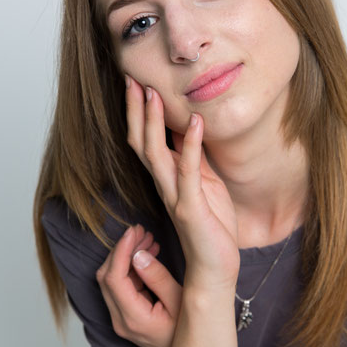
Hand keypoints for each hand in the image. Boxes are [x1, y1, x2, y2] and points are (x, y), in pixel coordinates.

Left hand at [96, 223, 181, 346]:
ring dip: (124, 257)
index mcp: (133, 318)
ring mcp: (120, 321)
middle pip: (106, 277)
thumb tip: (138, 255)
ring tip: (147, 239)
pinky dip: (129, 268)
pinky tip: (146, 255)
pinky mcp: (125, 318)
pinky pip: (119, 288)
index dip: (120, 250)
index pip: (114, 277)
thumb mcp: (182, 301)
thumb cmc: (193, 332)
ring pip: (110, 281)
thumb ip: (158, 278)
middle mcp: (120, 321)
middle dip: (121, 250)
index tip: (133, 231)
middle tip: (141, 231)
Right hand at [125, 76, 239, 288]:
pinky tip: (198, 122)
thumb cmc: (212, 227)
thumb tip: (188, 129)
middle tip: (132, 78)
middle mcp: (164, 186)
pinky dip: (192, 146)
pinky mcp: (191, 208)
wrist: (215, 268)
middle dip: (135, 111)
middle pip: (141, 143)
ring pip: (155, 154)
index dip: (139, 113)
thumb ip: (193, 159)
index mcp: (167, 180)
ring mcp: (175, 197)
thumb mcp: (205, 184)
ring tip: (153, 92)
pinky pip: (189, 172)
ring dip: (153, 122)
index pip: (145, 141)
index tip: (137, 83)